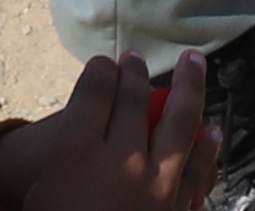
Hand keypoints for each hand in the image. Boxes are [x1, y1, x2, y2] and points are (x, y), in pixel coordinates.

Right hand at [0, 53, 212, 210]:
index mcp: (76, 155)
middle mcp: (120, 160)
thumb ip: (65, 162)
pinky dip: (206, 149)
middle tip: (136, 59)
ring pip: (179, 123)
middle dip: (135, 74)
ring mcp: (156, 186)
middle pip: (133, 100)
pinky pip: (197, 170)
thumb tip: (83, 142)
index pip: (93, 92)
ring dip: (188, 88)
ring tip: (193, 64)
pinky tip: (211, 134)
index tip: (104, 64)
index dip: (99, 73)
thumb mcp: (43, 196)